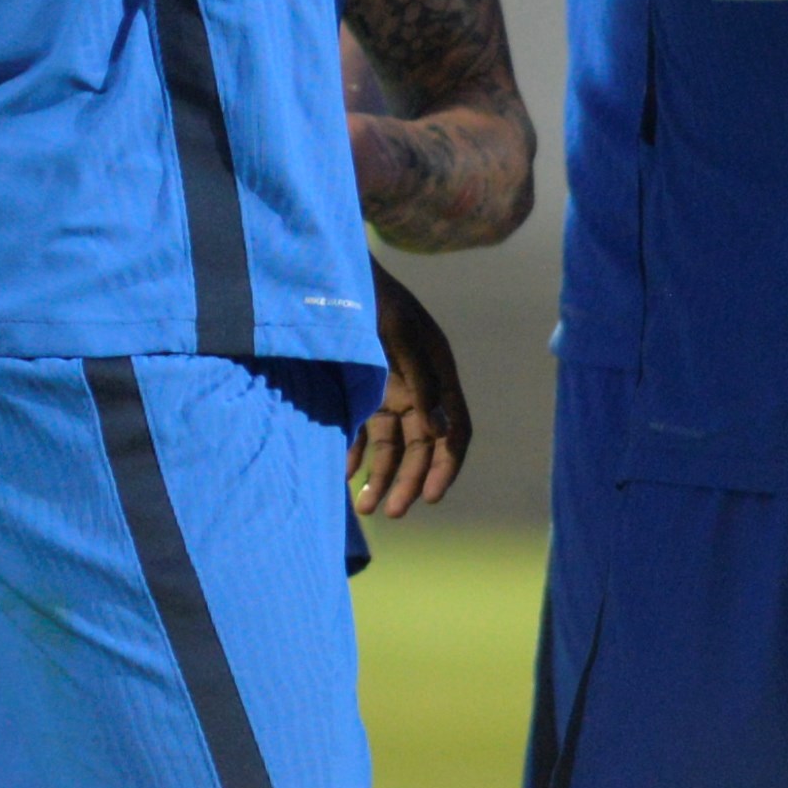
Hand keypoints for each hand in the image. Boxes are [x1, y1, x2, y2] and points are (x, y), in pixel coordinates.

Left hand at [355, 271, 471, 518]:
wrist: (333, 274)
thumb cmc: (370, 299)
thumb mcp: (397, 337)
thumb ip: (420, 383)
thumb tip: (441, 433)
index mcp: (439, 373)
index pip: (455, 430)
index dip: (446, 466)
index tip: (430, 497)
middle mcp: (420, 387)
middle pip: (423, 446)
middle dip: (410, 481)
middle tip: (392, 513)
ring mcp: (391, 390)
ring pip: (393, 446)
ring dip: (382, 477)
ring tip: (365, 508)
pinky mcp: (363, 390)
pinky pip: (365, 432)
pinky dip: (357, 455)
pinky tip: (345, 475)